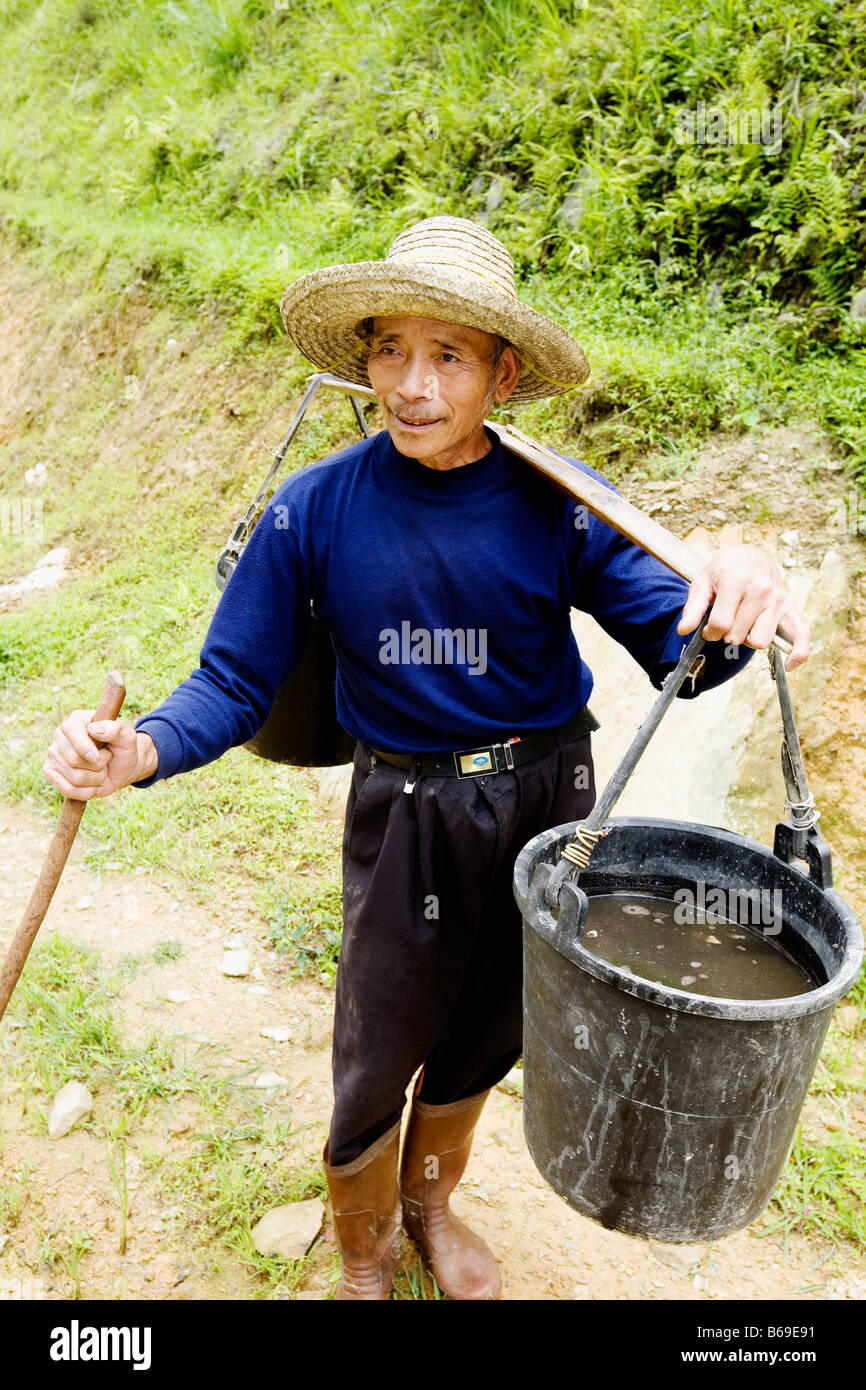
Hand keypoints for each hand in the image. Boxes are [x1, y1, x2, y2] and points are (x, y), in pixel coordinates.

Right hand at [43, 711, 157, 799]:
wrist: (120, 768)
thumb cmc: (123, 749)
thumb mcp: (127, 737)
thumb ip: (115, 730)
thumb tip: (93, 729)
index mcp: (77, 720)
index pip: (71, 731)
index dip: (85, 747)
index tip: (101, 756)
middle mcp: (60, 735)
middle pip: (73, 760)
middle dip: (98, 766)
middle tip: (106, 760)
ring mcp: (53, 754)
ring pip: (74, 777)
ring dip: (96, 779)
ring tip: (101, 770)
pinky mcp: (50, 772)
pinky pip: (66, 789)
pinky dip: (86, 792)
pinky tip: (93, 784)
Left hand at [677, 544, 810, 670]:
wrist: (750, 556)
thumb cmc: (723, 571)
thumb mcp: (702, 583)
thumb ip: (693, 608)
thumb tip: (684, 630)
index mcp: (736, 580)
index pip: (720, 624)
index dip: (709, 633)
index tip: (708, 628)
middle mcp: (761, 589)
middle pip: (737, 635)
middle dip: (726, 635)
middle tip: (725, 622)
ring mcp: (778, 598)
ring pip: (760, 641)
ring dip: (748, 639)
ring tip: (743, 625)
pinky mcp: (791, 607)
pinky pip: (801, 636)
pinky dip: (797, 654)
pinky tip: (789, 665)